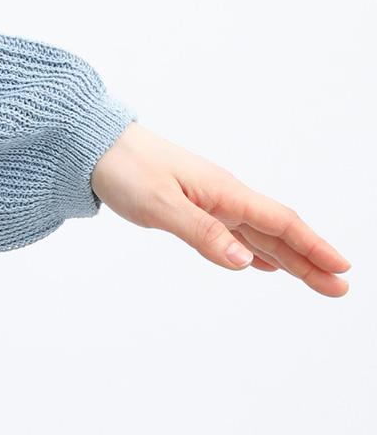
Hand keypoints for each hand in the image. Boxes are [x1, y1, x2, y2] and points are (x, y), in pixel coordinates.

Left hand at [90, 122, 350, 296]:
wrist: (94, 146)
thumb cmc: (125, 169)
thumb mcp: (161, 205)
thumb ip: (202, 233)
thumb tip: (244, 261)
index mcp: (223, 192)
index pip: (280, 222)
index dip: (312, 246)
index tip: (340, 268)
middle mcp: (224, 196)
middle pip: (277, 232)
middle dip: (310, 260)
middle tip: (339, 288)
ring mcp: (209, 201)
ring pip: (258, 235)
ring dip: (289, 258)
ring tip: (316, 280)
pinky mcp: (192, 206)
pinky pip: (234, 232)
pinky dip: (254, 250)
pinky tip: (263, 263)